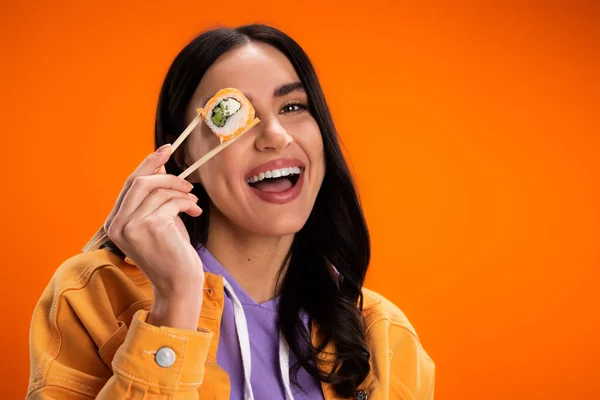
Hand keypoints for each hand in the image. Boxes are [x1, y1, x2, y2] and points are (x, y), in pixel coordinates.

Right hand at [105, 144, 204, 329]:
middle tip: (187, 178)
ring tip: (193, 203)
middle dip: (164, 172)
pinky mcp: (148, 226)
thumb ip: (155, 198)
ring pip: (156, 189)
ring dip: (181, 191)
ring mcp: (130, 225)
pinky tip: (194, 211)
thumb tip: (160, 168)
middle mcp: (117, 224)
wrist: (178, 285)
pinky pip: (170, 201)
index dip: (147, 165)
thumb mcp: (159, 222)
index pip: (128, 185)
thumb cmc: (171, 255)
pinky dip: (185, 202)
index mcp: (115, 223)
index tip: (165, 150)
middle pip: (138, 181)